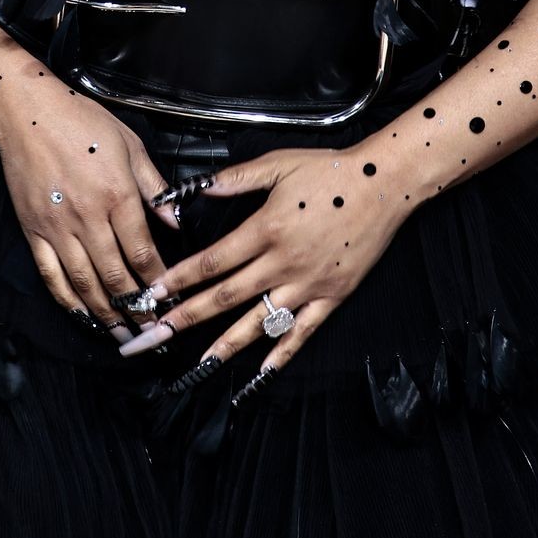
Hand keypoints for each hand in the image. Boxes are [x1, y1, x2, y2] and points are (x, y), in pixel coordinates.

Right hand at [0, 96, 179, 339]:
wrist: (26, 112)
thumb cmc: (81, 121)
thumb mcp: (131, 145)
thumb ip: (155, 188)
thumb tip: (177, 221)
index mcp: (117, 195)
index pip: (143, 252)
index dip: (159, 282)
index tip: (171, 298)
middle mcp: (87, 217)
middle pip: (116, 276)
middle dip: (137, 308)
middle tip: (152, 329)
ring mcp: (57, 228)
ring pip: (84, 284)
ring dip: (106, 314)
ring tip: (123, 334)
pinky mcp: (34, 232)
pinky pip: (51, 276)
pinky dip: (68, 301)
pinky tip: (83, 316)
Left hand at [117, 145, 404, 383]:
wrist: (384, 183)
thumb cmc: (332, 171)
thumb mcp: (278, 164)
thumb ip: (236, 179)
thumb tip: (197, 187)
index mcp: (267, 229)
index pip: (213, 262)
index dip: (179, 280)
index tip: (152, 294)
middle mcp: (284, 262)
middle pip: (225, 297)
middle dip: (186, 318)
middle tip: (154, 337)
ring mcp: (309, 283)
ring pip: (259, 321)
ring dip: (225, 345)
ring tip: (198, 365)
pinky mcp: (332, 296)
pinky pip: (302, 332)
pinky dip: (280, 355)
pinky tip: (260, 373)